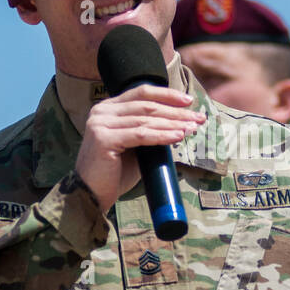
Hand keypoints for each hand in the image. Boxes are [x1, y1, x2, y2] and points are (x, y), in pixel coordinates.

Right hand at [74, 84, 204, 210]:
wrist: (91, 195)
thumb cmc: (114, 173)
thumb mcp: (134, 146)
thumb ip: (148, 132)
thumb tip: (180, 125)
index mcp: (108, 108)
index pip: (141, 93)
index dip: (167, 95)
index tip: (189, 101)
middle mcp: (102, 111)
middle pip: (147, 105)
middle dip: (176, 112)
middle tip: (198, 118)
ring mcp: (100, 124)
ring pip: (146, 119)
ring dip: (173, 124)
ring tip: (192, 128)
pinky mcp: (104, 139)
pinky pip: (141, 135)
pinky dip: (162, 135)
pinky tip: (178, 136)